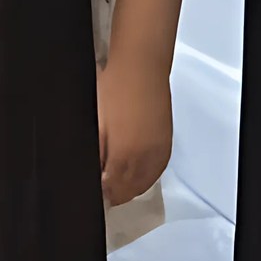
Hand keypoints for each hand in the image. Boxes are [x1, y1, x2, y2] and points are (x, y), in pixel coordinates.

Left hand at [96, 53, 172, 206]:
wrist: (140, 66)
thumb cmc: (113, 88)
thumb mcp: (96, 121)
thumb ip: (96, 153)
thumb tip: (95, 176)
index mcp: (125, 154)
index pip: (113, 189)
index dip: (102, 194)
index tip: (93, 193)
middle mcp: (146, 159)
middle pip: (129, 190)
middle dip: (115, 193)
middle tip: (102, 191)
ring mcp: (159, 152)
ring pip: (144, 184)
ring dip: (129, 188)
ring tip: (115, 184)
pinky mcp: (167, 144)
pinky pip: (156, 172)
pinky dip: (144, 179)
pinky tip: (135, 175)